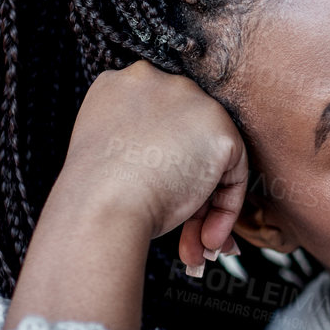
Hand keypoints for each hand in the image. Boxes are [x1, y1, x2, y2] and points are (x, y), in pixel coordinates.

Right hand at [54, 60, 247, 275]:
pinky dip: (224, 212)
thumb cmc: (95, 195)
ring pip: (211, 159)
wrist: (101, 203)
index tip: (158, 203)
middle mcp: (157, 80)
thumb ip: (144, 150)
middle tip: (184, 238)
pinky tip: (205, 240)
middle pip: (187, 141)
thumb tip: (178, 177)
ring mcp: (191, 100)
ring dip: (204, 211)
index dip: (163, 171)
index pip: (160, 126)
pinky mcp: (219, 128)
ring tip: (195, 249)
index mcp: (121, 85)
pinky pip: (234, 176)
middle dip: (187, 194)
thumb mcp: (113, 156)